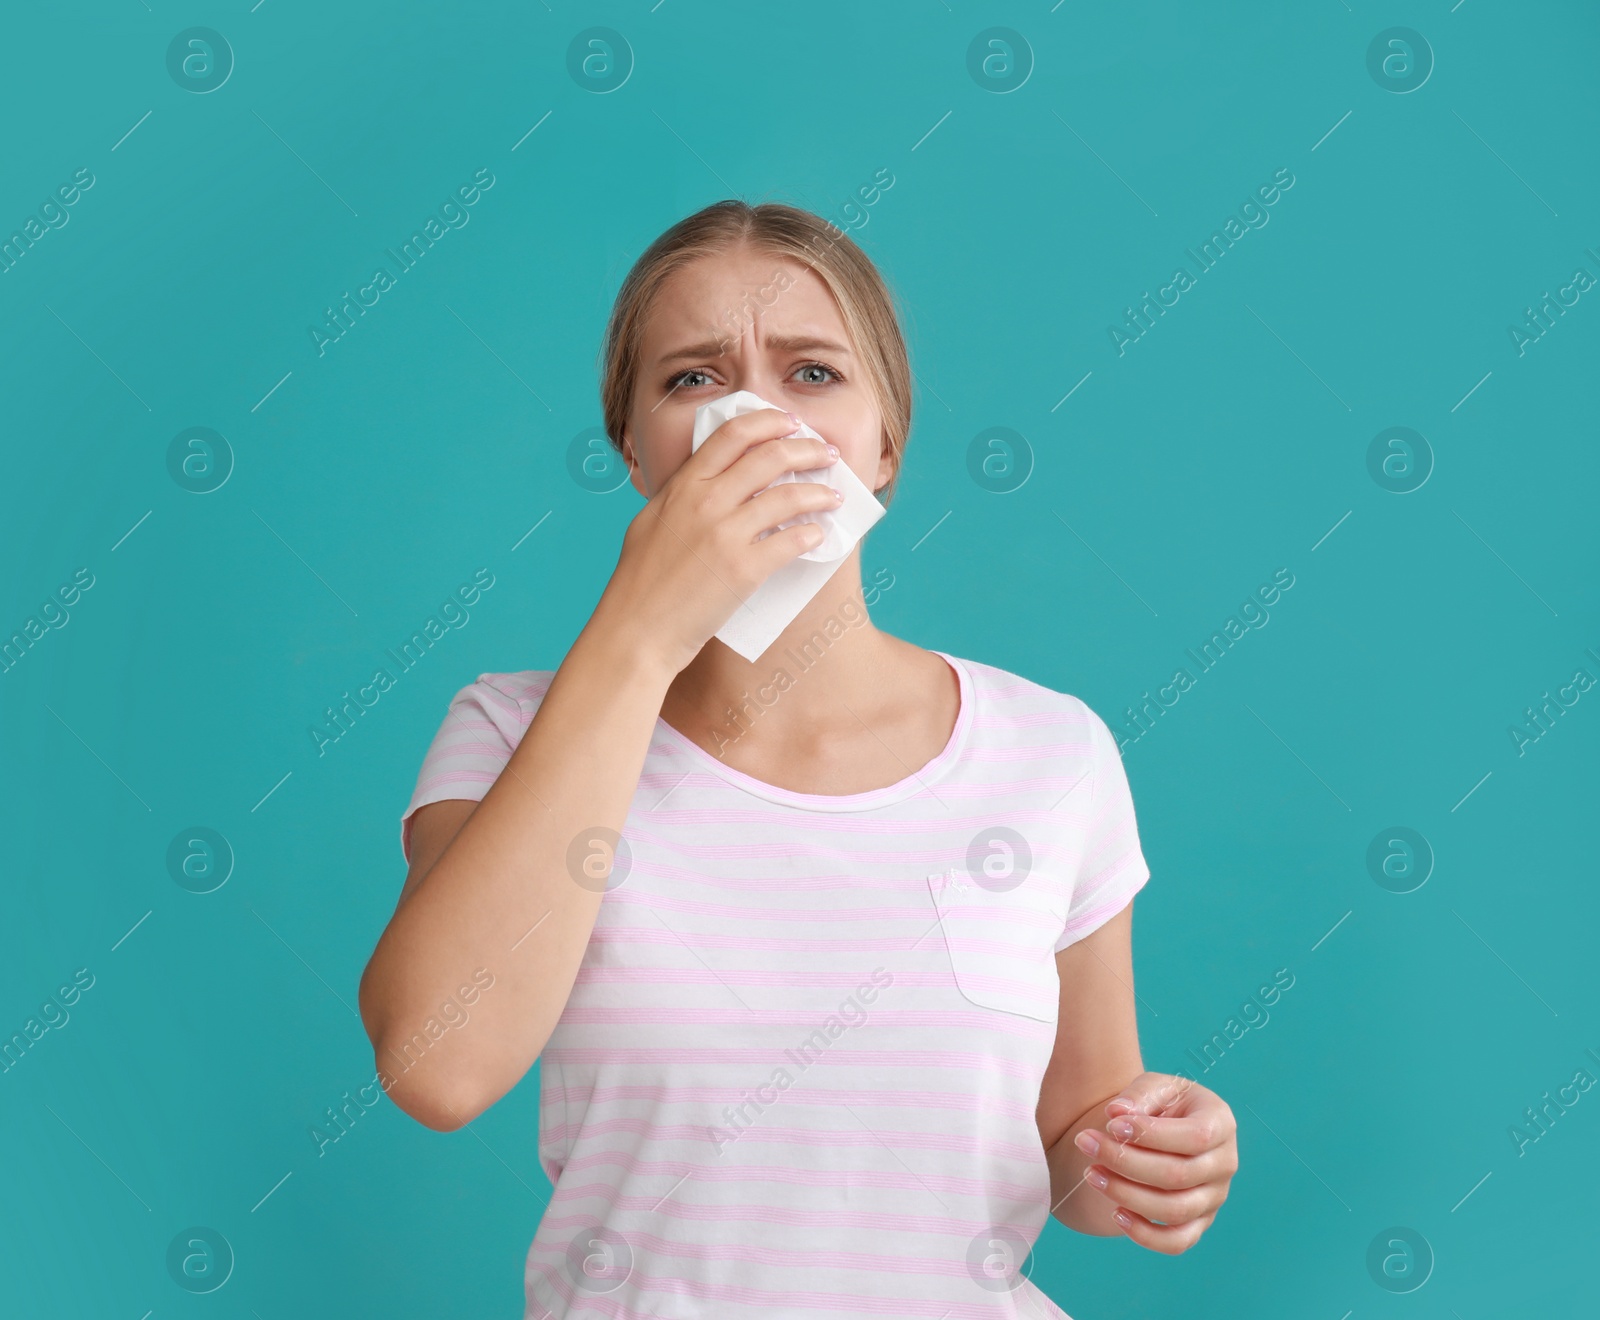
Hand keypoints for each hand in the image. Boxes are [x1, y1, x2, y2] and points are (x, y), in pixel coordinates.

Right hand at [591, 407, 841, 676]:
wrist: (636, 630)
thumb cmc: (639, 582)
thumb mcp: (652, 522)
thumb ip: (680, 496)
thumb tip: (707, 482)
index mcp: (682, 486)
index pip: (732, 434)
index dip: (769, 422)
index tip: (792, 424)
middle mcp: (706, 501)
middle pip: (770, 456)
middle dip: (808, 450)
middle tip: (828, 456)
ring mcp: (725, 534)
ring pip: (789, 497)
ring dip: (819, 493)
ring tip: (833, 497)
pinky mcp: (743, 569)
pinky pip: (791, 541)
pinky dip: (812, 534)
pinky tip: (818, 535)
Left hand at [1073, 1071, 1236, 1253]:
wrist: (1167, 1128)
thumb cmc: (1163, 1103)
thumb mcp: (1154, 1087)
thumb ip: (1138, 1095)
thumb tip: (1116, 1112)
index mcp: (1220, 1123)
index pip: (1194, 1137)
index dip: (1151, 1134)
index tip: (1110, 1124)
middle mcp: (1224, 1164)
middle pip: (1178, 1175)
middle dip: (1125, 1162)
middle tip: (1085, 1143)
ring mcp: (1214, 1197)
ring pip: (1174, 1209)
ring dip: (1126, 1194)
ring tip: (1091, 1173)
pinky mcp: (1199, 1221)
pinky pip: (1178, 1241)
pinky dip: (1146, 1235)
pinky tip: (1116, 1214)